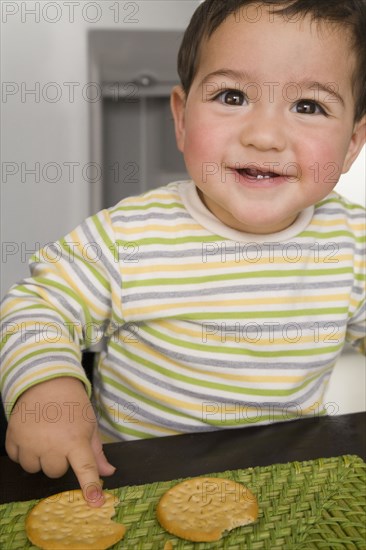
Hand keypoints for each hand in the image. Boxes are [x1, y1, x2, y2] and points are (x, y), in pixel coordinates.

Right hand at [5, 377, 115, 506]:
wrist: (47, 382)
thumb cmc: (72, 404)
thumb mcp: (89, 424)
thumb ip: (96, 451)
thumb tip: (108, 472)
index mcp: (75, 439)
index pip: (85, 468)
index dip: (90, 487)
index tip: (95, 502)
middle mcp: (52, 443)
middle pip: (55, 472)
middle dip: (59, 460)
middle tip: (61, 440)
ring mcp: (30, 441)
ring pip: (34, 468)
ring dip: (40, 458)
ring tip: (45, 436)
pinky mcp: (13, 437)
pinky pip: (17, 458)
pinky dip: (23, 451)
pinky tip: (31, 435)